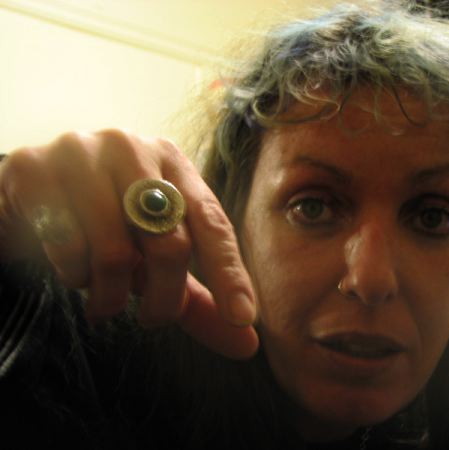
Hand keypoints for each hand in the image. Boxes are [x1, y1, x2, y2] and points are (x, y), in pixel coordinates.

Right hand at [0, 129, 257, 358]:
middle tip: (154, 319)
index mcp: (173, 162)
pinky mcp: (35, 170)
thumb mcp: (155, 255)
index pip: (212, 222)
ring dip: (112, 295)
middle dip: (165, 299)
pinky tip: (73, 268)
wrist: (33, 189)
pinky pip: (66, 249)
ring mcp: (81, 154)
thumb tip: (247, 343)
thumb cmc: (109, 224)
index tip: (242, 318)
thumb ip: (197, 297)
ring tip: (106, 298)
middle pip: (169, 243)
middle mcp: (133, 148)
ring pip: (115, 253)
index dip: (230, 273)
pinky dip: (74, 276)